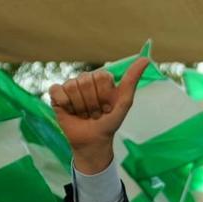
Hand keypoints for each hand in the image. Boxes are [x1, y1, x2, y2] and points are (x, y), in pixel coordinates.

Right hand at [49, 58, 147, 173]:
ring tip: (84, 114)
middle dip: (92, 103)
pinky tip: (70, 111)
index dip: (104, 95)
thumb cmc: (109, 122)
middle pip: (85, 82)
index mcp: (101, 78)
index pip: (101, 76)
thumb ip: (132, 80)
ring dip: (80, 106)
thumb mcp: (124, 102)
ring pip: (72, 87)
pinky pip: (57, 90)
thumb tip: (146, 59)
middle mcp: (85, 79)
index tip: (108, 107)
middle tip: (95, 113)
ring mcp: (70, 86)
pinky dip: (65, 103)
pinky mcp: (56, 95)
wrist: (93, 141)